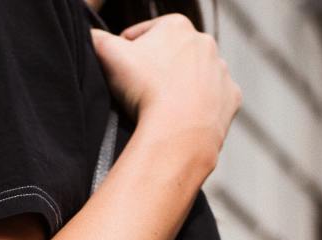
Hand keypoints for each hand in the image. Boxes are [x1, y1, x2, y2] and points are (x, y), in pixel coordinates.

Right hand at [90, 14, 240, 171]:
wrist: (180, 131)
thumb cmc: (144, 90)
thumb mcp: (108, 56)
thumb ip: (95, 39)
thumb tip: (89, 36)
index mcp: (176, 25)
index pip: (143, 34)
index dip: (127, 51)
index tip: (122, 71)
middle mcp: (205, 42)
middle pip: (172, 54)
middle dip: (157, 68)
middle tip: (140, 91)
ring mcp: (222, 70)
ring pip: (195, 76)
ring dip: (181, 87)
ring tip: (163, 107)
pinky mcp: (232, 97)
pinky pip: (214, 99)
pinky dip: (201, 107)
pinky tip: (186, 117)